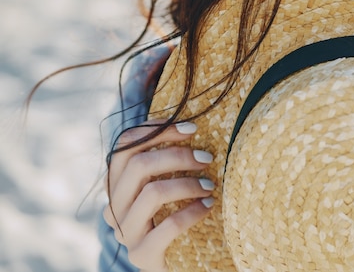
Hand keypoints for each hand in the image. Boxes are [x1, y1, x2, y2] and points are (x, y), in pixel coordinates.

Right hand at [103, 120, 214, 271]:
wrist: (181, 264)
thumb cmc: (178, 216)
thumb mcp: (170, 186)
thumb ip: (168, 161)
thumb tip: (191, 124)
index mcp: (117, 186)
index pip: (124, 146)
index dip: (155, 130)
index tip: (191, 128)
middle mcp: (114, 208)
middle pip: (138, 165)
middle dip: (177, 155)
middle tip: (207, 158)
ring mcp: (126, 233)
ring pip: (152, 193)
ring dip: (187, 183)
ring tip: (211, 185)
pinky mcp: (142, 255)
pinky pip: (169, 226)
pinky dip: (193, 211)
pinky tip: (209, 206)